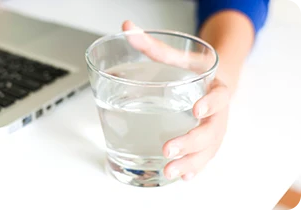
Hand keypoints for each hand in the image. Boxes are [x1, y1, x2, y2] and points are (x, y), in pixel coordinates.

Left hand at [122, 20, 230, 180]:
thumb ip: (154, 46)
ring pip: (209, 148)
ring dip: (191, 162)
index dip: (211, 103)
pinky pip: (205, 155)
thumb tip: (127, 29)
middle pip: (213, 130)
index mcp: (215, 86)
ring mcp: (215, 128)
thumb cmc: (194, 69)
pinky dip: (195, 167)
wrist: (213, 79)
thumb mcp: (179, 56)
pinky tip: (183, 176)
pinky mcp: (208, 139)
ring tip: (171, 171)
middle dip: (191, 142)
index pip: (219, 95)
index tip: (196, 110)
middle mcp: (218, 111)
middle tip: (168, 149)